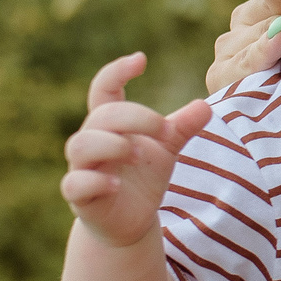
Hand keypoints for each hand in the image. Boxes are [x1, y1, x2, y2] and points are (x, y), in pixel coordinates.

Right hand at [62, 53, 213, 247]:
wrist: (131, 220)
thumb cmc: (142, 176)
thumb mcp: (166, 148)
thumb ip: (182, 127)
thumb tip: (206, 106)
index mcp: (110, 124)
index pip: (103, 89)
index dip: (116, 72)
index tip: (141, 60)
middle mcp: (92, 141)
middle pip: (101, 116)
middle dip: (134, 118)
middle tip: (165, 130)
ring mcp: (82, 168)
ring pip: (80, 145)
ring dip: (112, 144)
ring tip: (139, 153)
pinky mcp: (80, 197)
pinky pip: (74, 184)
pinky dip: (95, 181)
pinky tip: (118, 185)